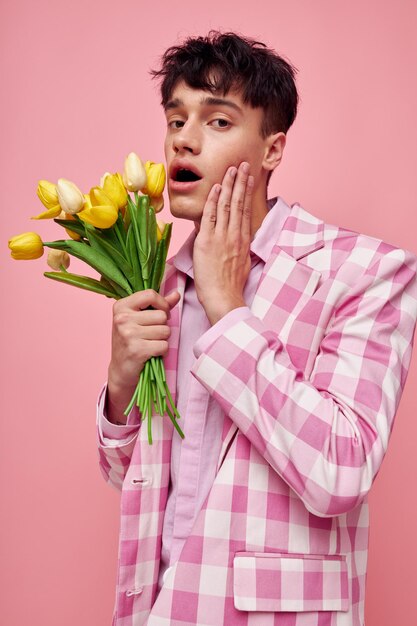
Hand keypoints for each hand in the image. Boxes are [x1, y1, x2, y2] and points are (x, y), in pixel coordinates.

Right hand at [106, 289, 180, 423]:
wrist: (121, 370)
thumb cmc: (132, 341)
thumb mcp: (140, 319)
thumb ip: (159, 305)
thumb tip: (177, 294)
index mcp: (121, 306)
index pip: (150, 294)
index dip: (162, 304)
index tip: (161, 313)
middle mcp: (122, 318)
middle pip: (161, 315)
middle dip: (162, 326)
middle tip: (151, 335)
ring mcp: (128, 334)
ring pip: (165, 330)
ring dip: (162, 339)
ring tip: (150, 344)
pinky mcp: (136, 350)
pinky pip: (164, 345)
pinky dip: (162, 351)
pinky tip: (151, 353)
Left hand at [193, 161, 253, 324]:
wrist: (224, 298)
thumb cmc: (231, 286)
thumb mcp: (241, 262)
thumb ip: (238, 247)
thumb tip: (234, 237)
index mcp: (244, 240)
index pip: (246, 210)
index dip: (247, 192)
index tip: (249, 177)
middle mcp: (235, 235)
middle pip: (239, 203)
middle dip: (241, 181)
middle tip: (243, 164)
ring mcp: (222, 237)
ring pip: (226, 205)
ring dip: (229, 185)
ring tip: (232, 169)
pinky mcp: (207, 241)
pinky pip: (210, 216)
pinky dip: (213, 200)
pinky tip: (217, 187)